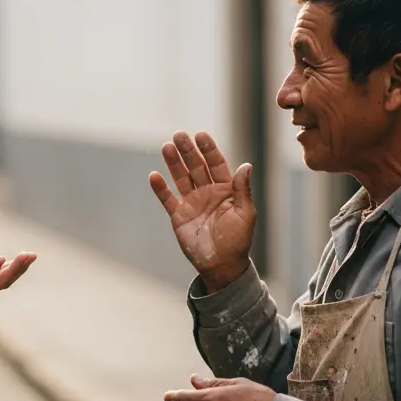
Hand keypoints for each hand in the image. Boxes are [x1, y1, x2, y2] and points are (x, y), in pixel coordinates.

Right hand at [149, 131, 255, 290]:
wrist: (222, 265)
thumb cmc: (237, 240)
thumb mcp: (245, 213)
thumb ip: (242, 190)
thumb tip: (246, 166)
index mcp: (225, 189)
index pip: (215, 164)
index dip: (208, 149)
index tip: (201, 135)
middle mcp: (207, 192)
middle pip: (195, 166)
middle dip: (188, 150)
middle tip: (179, 135)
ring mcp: (191, 202)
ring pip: (180, 177)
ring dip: (173, 163)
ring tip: (166, 146)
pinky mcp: (178, 216)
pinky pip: (167, 199)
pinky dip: (160, 188)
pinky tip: (154, 175)